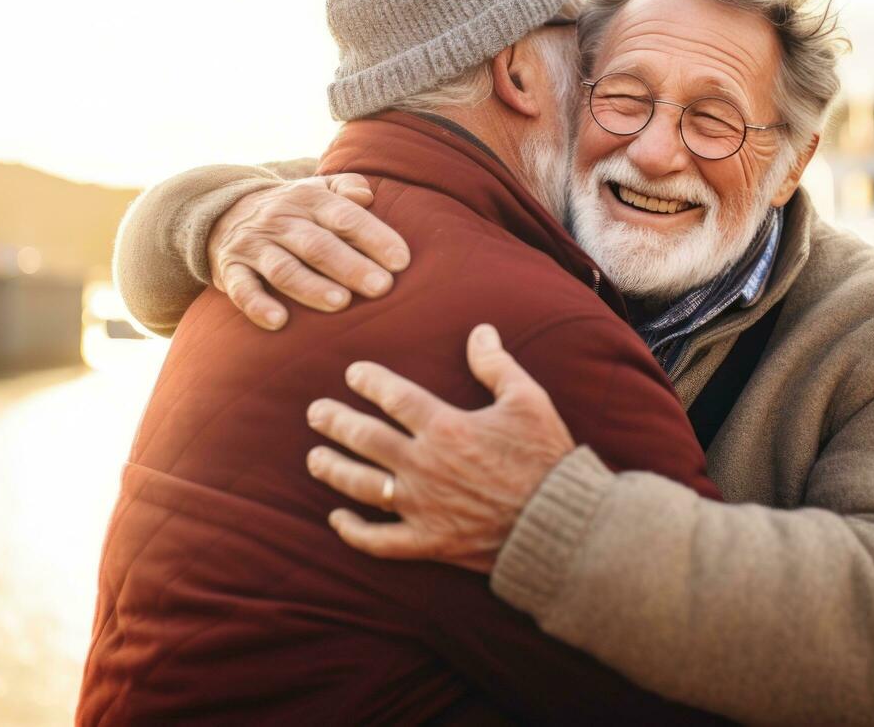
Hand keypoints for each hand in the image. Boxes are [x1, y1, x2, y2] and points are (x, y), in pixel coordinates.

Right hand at [208, 174, 409, 330]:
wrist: (223, 212)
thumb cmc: (293, 210)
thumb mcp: (318, 190)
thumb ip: (346, 187)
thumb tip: (367, 195)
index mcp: (309, 199)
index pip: (345, 217)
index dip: (375, 237)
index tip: (401, 261)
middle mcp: (280, 220)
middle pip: (318, 245)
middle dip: (351, 266)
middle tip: (381, 287)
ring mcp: (254, 246)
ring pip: (284, 268)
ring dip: (311, 287)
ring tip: (340, 303)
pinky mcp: (230, 270)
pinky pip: (241, 289)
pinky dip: (258, 305)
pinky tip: (279, 322)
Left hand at [305, 323, 576, 571]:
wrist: (558, 523)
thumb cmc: (546, 458)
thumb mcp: (528, 401)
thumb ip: (497, 366)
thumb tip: (480, 331)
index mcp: (446, 427)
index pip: (393, 397)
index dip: (369, 381)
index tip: (353, 372)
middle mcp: (424, 465)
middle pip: (365, 438)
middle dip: (335, 422)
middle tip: (315, 412)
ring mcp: (422, 506)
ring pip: (361, 486)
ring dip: (333, 469)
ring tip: (314, 458)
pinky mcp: (428, 542)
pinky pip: (379, 540)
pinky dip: (354, 532)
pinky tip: (337, 520)